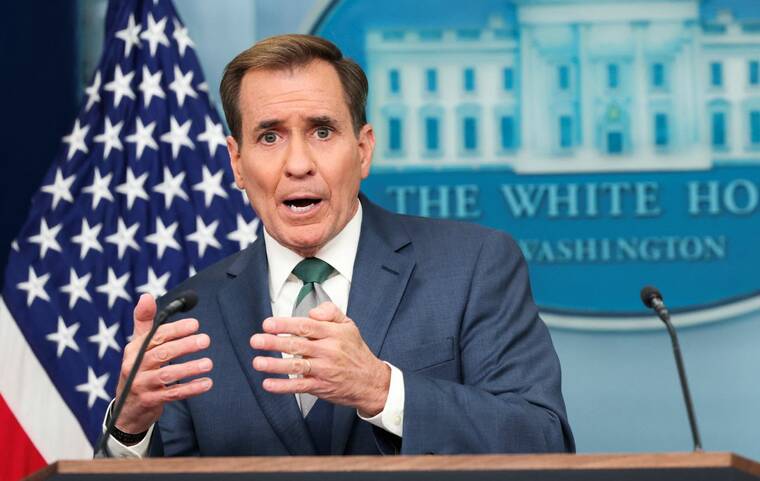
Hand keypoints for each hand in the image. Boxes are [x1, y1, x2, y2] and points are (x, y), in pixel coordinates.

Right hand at [113, 294, 212, 434]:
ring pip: (167, 375)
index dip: (176, 329)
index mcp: (134, 349)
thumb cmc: (138, 368)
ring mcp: (141, 385)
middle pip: (161, 353)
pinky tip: (206, 383)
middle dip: (184, 346)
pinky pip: (172, 394)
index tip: (195, 324)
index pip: (156, 336)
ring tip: (209, 363)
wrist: (127, 408)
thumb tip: (146, 295)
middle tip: (206, 340)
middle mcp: (134, 366)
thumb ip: (144, 321)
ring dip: (189, 368)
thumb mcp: (138, 345)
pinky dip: (190, 389)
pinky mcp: (149, 401)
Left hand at [250, 302, 390, 416]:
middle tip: (256, 340)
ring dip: (275, 365)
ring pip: (297, 366)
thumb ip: (330, 311)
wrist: (371, 381)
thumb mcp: (349, 325)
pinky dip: (283, 386)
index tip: (268, 324)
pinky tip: (268, 384)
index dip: (286, 324)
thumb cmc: (356, 352)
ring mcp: (324, 370)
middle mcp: (328, 351)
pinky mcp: (321, 386)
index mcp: (333, 334)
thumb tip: (311, 311)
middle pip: (298, 345)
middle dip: (275, 342)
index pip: (306, 326)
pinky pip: (300, 386)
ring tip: (258, 362)